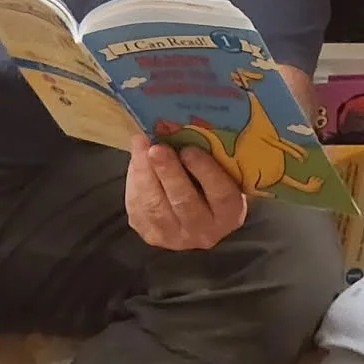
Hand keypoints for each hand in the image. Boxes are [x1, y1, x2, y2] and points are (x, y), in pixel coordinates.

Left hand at [125, 135, 248, 250]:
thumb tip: (176, 126)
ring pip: (155, 207)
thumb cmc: (212, 186)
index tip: (189, 149)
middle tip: (157, 147)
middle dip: (168, 172)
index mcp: (229, 214)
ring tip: (141, 146)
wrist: (197, 218)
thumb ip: (207, 155)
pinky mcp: (151, 234)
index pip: (221, 195)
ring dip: (145, 173)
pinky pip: (138, 208)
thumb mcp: (220, 172)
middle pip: (184, 202)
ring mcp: (175, 238)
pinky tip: (136, 159)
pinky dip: (134, 181)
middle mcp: (204, 232)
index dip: (204, 171)